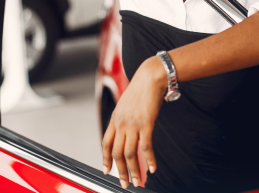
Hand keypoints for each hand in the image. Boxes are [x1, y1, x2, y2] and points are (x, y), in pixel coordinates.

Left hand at [102, 56, 165, 187]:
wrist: (150, 76)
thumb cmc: (141, 88)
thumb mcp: (127, 104)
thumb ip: (124, 117)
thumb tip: (127, 129)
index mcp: (115, 118)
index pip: (106, 143)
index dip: (105, 159)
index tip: (107, 170)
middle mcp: (121, 123)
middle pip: (116, 153)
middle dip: (120, 171)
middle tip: (124, 183)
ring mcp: (133, 124)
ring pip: (129, 154)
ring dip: (134, 170)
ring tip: (137, 181)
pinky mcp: (146, 124)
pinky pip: (146, 147)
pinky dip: (149, 160)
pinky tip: (153, 168)